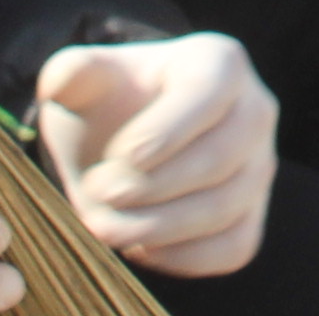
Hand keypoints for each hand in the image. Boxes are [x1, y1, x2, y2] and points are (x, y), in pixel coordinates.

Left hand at [35, 31, 276, 277]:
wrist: (121, 143)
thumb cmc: (108, 105)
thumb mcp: (84, 82)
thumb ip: (70, 72)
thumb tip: (59, 82)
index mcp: (221, 62)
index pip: (211, 92)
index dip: (168, 129)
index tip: (121, 156)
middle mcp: (255, 109)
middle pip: (220, 157)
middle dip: (152, 186)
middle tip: (97, 191)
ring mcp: (259, 166)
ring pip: (225, 207)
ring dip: (156, 226)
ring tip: (103, 225)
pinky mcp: (251, 216)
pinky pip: (234, 245)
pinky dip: (183, 256)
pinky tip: (140, 244)